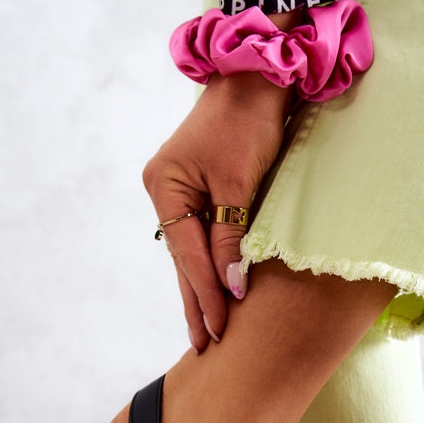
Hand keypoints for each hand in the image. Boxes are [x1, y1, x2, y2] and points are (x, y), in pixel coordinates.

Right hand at [143, 70, 290, 349]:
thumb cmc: (248, 122)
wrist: (258, 75)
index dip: (205, 293)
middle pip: (184, 259)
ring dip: (201, 290)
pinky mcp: (201, 189)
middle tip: (205, 346)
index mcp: (165, 188)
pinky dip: (210, 265)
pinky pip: (203, 237)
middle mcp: (166, 192)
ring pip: (192, 251)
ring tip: (206, 330)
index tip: (220, 329)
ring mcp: (181, 190)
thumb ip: (231, 237)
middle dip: (197, 302)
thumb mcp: (238, 184)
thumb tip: (231, 287)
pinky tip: (213, 291)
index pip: (188, 254)